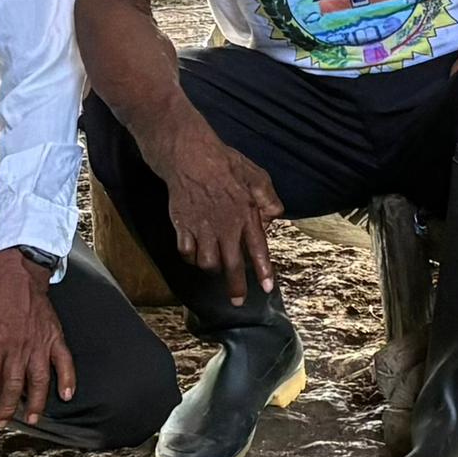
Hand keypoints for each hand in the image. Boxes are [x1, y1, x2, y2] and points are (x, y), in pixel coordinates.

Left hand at [0, 252, 76, 427]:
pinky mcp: (55, 337)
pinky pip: (64, 362)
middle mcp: (17, 348)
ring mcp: (39, 344)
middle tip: (2, 423)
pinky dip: (67, 379)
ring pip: (38, 381)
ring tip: (33, 419)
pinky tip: (66, 395)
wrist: (18, 272)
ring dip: (35, 403)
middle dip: (6, 409)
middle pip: (12, 387)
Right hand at [159, 128, 281, 298]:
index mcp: (246, 214)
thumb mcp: (255, 174)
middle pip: (232, 265)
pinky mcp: (183, 226)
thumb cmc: (224, 163)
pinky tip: (194, 253)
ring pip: (207, 263)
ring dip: (211, 268)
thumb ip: (268, 197)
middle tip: (237, 301)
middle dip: (236, 286)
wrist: (189, 155)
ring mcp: (203, 227)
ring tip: (214, 265)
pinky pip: (186, 253)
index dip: (264, 271)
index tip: (268, 288)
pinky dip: (190, 257)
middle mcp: (226, 226)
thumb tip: (274, 216)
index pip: (258, 249)